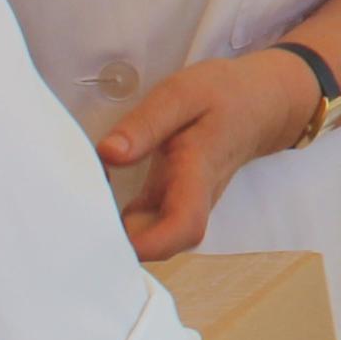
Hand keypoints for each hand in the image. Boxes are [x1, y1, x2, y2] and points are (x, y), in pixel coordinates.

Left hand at [96, 49, 318, 260]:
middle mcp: (195, 198)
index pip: (184, 225)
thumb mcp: (182, 92)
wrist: (262, 106)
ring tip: (81, 211)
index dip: (150, 245)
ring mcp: (187, 205)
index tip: (109, 239)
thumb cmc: (225, 96)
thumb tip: (108, 154)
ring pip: (156, 240)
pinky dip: (121, 223)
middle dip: (120, 246)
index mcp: (198, 170)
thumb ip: (146, 124)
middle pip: (166, 245)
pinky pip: (150, 227)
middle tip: (78, 226)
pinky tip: (97, 202)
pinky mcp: (175, 203)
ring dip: (117, 235)